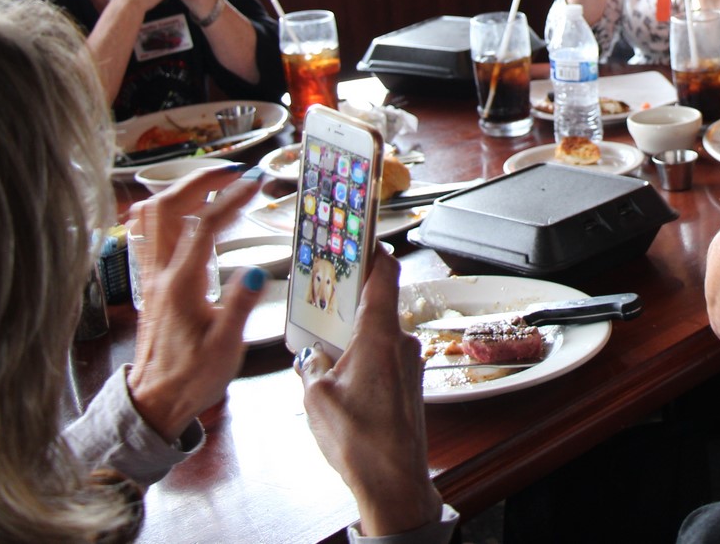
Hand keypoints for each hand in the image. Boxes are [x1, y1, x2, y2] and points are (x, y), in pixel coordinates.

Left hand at [126, 165, 265, 441]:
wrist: (154, 401)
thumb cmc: (191, 378)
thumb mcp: (225, 348)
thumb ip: (239, 306)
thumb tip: (258, 271)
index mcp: (180, 285)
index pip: (203, 226)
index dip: (229, 198)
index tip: (254, 181)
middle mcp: (159, 273)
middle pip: (167, 207)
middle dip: (200, 180)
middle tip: (234, 171)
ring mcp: (151, 275)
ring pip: (151, 215)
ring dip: (181, 190)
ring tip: (214, 183)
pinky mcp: (151, 281)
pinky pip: (150, 231)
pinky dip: (170, 210)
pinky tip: (190, 212)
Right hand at [297, 252, 442, 537]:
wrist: (393, 482)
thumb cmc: (359, 440)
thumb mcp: (315, 397)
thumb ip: (311, 366)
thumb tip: (309, 357)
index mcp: (380, 335)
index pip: (385, 275)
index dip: (373, 251)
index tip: (361, 237)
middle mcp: (402, 343)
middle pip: (379, 305)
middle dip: (351, 300)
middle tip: (325, 296)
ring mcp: (410, 365)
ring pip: (381, 335)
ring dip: (356, 336)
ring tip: (326, 346)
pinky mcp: (410, 386)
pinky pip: (386, 359)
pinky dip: (365, 359)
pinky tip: (344, 378)